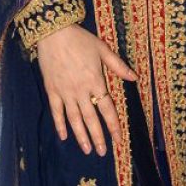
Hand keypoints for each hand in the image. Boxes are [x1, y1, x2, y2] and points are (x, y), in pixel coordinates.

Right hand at [36, 24, 137, 155]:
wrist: (53, 32)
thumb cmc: (80, 39)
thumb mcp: (103, 49)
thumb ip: (118, 66)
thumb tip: (134, 78)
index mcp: (95, 81)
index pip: (107, 108)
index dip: (113, 125)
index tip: (119, 139)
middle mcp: (81, 91)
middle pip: (91, 119)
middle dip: (98, 137)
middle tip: (102, 152)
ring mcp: (65, 92)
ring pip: (74, 119)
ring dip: (81, 136)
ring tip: (87, 150)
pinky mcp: (52, 90)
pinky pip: (57, 111)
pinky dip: (60, 124)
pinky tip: (64, 136)